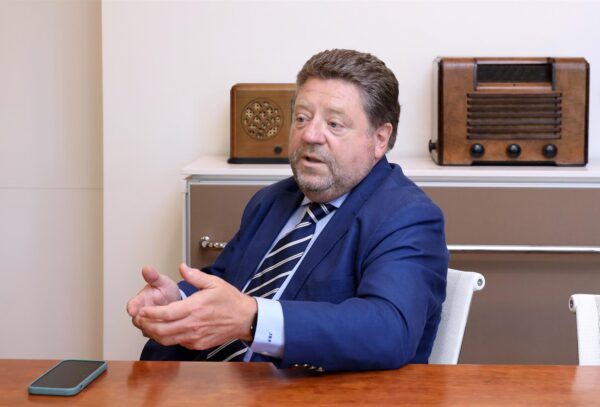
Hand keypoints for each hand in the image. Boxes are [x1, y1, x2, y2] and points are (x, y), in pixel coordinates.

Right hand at [127, 265, 180, 329]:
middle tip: (154, 320)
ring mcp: (146, 323)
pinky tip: (170, 330)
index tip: (132, 310)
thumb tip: (147, 268)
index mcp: (140, 300)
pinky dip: (161, 334)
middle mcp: (140, 313)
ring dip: (154, 328)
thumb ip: (154, 277)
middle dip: (145, 321)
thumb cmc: (165, 290)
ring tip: (166, 324)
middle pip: (137, 320)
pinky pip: (155, 336)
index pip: (131, 305)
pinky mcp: (154, 332)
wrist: (174, 301)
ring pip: (146, 329)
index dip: (132, 307)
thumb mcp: (161, 282)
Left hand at [136, 264, 256, 349]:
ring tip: (146, 325)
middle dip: (146, 325)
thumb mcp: (214, 282)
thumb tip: (182, 268)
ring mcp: (195, 337)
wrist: (244, 319)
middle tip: (139, 318)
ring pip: (167, 340)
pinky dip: (167, 337)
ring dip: (154, 333)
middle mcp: (193, 325)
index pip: (166, 314)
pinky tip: (164, 330)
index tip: (142, 310)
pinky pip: (177, 342)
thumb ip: (195, 276)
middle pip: (162, 330)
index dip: (151, 313)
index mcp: (195, 308)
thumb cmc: (230, 301)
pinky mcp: (197, 344)